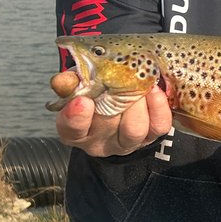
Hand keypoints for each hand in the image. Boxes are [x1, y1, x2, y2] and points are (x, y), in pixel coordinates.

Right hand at [55, 85, 172, 156]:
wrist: (116, 98)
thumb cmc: (94, 91)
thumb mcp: (78, 84)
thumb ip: (71, 81)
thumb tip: (62, 79)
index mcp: (75, 129)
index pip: (71, 129)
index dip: (76, 116)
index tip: (82, 100)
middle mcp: (99, 140)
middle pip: (106, 126)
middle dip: (114, 101)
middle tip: (120, 79)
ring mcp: (125, 142)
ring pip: (133, 130)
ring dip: (138, 105)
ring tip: (140, 84)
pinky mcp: (150, 137)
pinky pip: (158, 126)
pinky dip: (158, 107)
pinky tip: (154, 90)